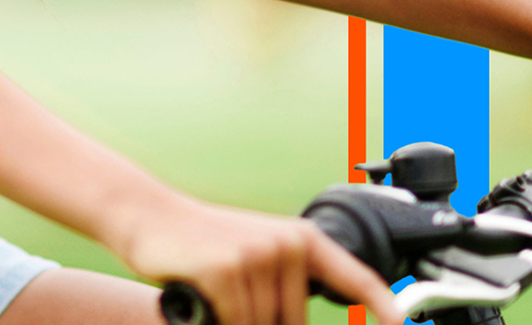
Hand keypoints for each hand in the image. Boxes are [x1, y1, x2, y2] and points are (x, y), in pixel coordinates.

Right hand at [114, 194, 400, 324]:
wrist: (149, 217)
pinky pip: (235, 323)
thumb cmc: (202, 247)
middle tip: (228, 297)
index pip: (353, 277)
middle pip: (292, 322)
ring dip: (234, 321)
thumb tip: (291, 320)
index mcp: (298, 238)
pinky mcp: (228, 270)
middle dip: (260, 321)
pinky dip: (216, 320)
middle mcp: (284, 243)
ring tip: (212, 292)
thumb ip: (283, 291)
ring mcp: (256, 254)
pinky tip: (201, 294)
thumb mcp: (252, 259)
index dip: (382, 306)